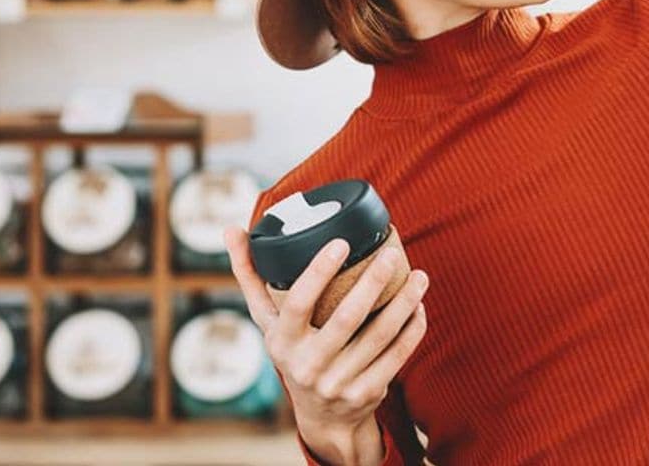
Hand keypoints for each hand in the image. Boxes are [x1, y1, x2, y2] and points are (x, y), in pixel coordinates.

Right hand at [226, 227, 429, 458]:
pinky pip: (396, 356)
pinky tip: (419, 306)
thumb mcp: (268, 323)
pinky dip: (412, 329)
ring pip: (379, 336)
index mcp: (281, 342)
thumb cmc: (293, 352)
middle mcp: (307, 366)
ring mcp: (339, 383)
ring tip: (418, 275)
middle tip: (390, 253)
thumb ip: (251, 277)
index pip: (297, 303)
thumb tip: (230, 230)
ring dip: (403, 302)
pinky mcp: (367, 393)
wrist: (321, 417)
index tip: (341, 242)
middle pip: (346, 318)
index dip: (318, 272)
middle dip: (372, 283)